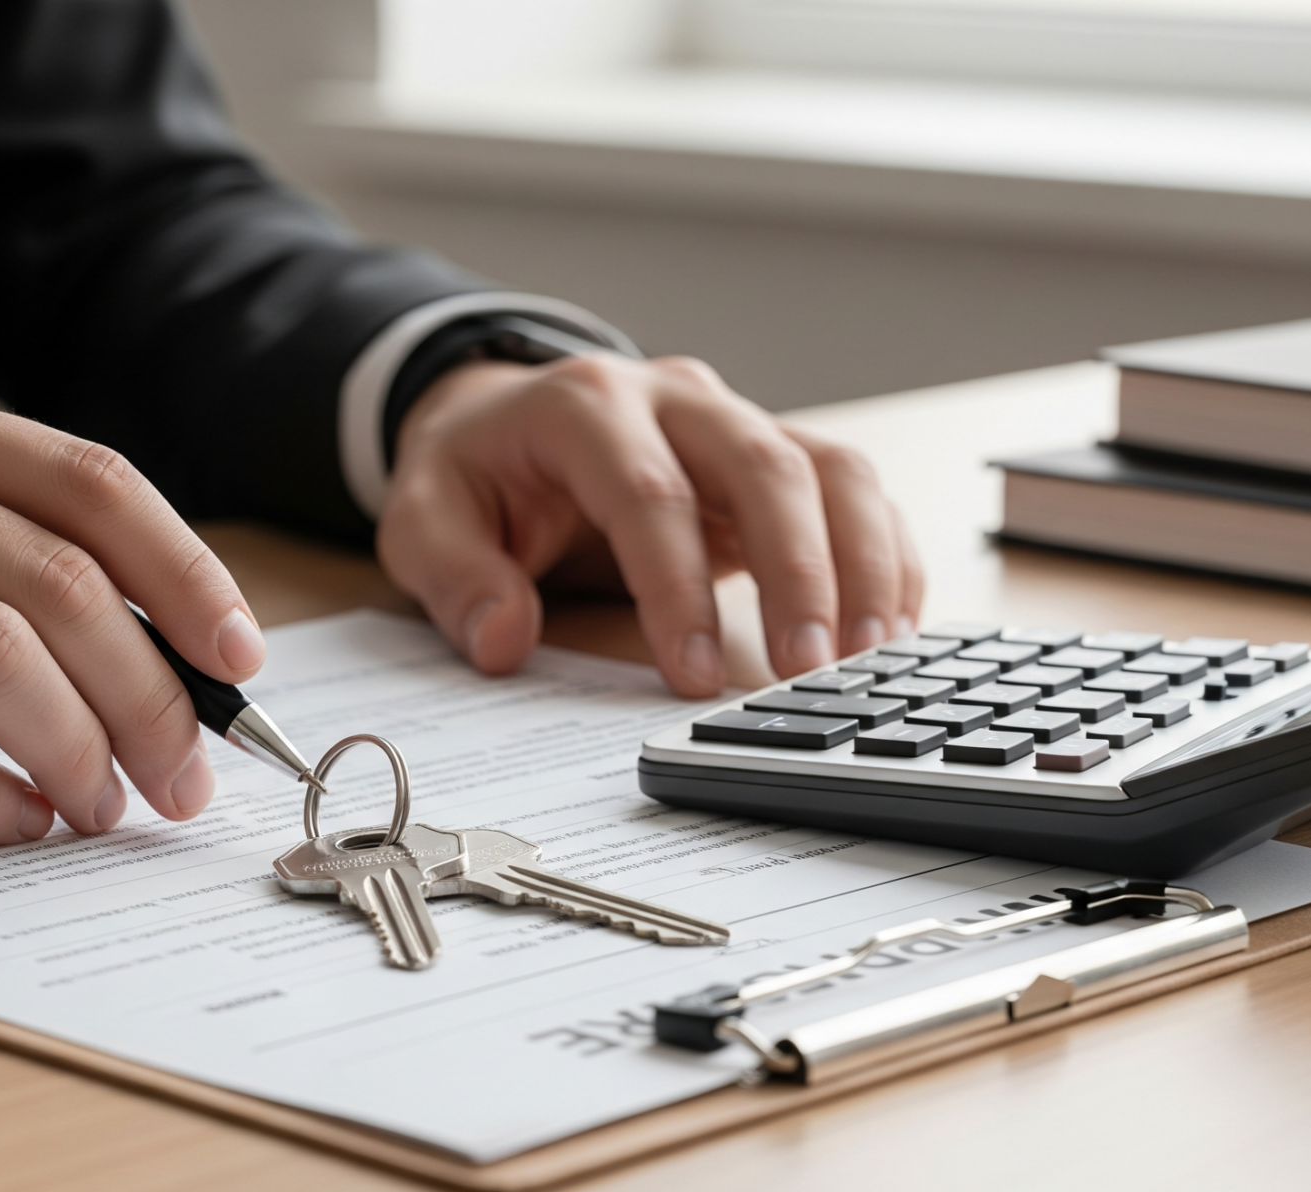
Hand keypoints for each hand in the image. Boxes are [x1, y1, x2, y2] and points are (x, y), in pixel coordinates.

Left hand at [376, 355, 923, 695]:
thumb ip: (454, 576)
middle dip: (798, 572)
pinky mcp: (778, 456)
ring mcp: (737, 420)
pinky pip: (855, 493)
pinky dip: (883, 558)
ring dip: (860, 564)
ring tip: (866, 658)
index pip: (648, 492)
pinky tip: (887, 631)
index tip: (694, 676)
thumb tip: (502, 638)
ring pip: (831, 469)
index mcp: (586, 406)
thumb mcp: (423, 519)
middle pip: (765, 465)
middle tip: (807, 670)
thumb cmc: (478, 474)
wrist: (508, 420)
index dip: (678, 587)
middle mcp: (677, 398)